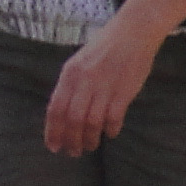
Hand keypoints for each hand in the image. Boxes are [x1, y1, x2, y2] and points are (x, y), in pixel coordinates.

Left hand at [46, 12, 161, 155]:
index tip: (54, 146)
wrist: (133, 33)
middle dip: (71, 140)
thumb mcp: (80, 62)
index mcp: (70, 74)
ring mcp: (104, 86)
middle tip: (73, 152)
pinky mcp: (124, 91)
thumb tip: (63, 114)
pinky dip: (110, 129)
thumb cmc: (105, 48)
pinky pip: (113, 117)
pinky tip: (110, 133)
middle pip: (72, 119)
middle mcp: (84, 81)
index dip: (53, 131)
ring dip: (90, 138)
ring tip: (90, 146)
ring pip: (91, 122)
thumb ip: (71, 85)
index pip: (56, 109)